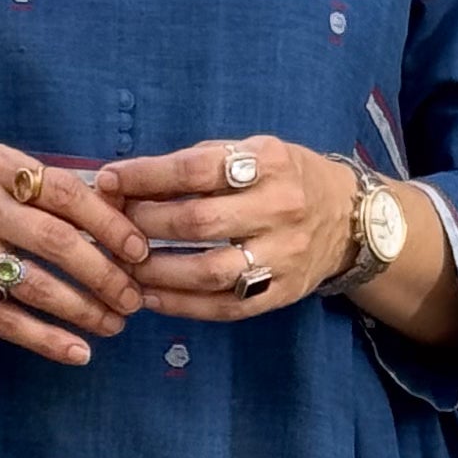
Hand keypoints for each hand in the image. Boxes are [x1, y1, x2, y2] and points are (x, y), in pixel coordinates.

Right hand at [0, 145, 148, 366]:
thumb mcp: (4, 180)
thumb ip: (56, 192)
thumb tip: (128, 218)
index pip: (66, 192)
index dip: (110, 224)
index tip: (139, 251)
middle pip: (56, 241)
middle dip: (104, 274)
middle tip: (133, 297)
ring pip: (35, 285)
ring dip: (83, 310)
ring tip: (114, 324)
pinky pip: (8, 321)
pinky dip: (48, 340)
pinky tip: (79, 352)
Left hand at [97, 136, 357, 317]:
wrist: (348, 217)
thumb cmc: (284, 177)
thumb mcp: (251, 151)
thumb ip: (195, 164)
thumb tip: (124, 181)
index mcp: (268, 162)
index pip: (195, 170)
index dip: (145, 176)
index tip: (109, 181)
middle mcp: (280, 208)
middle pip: (198, 223)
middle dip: (145, 225)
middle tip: (112, 227)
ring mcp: (284, 255)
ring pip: (210, 271)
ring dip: (157, 271)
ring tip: (123, 267)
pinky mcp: (283, 292)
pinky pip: (226, 306)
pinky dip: (182, 305)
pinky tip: (151, 297)